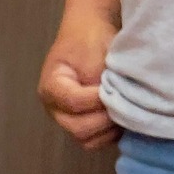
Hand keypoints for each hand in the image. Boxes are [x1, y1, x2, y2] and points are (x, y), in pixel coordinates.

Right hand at [38, 12, 120, 150]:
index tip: (115, 86)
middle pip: (78, 128)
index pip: (74, 103)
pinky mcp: (81, 123)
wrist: (90, 32)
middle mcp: (55, 109)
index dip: (99, 99)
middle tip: (122, 101)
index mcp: (51, 88)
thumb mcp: (95, 54)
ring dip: (108, 128)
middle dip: (105, 117)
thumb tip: (114, 103)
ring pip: (86, 140)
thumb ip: (100, 81)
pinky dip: (110, 133)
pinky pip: (96, 140)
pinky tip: (121, 114)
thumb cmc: (90, 39)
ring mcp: (67, 119)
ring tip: (122, 108)